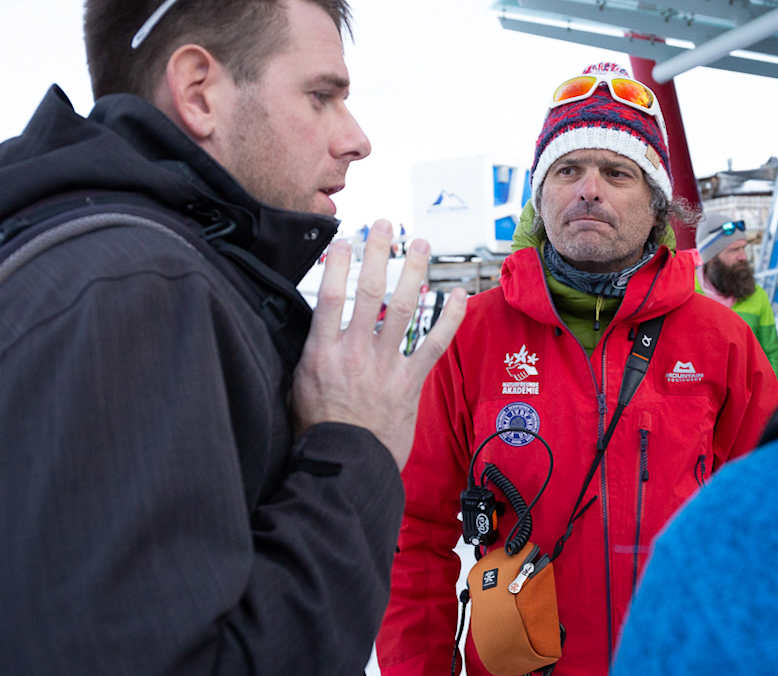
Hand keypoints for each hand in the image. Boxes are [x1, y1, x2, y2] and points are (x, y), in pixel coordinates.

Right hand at [292, 220, 466, 470]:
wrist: (344, 466)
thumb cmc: (316, 432)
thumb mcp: (295, 387)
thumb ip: (306, 354)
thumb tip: (308, 327)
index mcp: (321, 352)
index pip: (329, 295)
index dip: (339, 263)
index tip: (345, 239)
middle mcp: (354, 352)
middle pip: (369, 291)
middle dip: (378, 253)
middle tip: (386, 225)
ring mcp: (385, 365)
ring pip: (404, 308)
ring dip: (415, 272)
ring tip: (421, 245)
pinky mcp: (410, 382)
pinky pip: (434, 343)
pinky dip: (449, 318)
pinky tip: (459, 296)